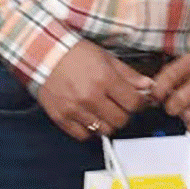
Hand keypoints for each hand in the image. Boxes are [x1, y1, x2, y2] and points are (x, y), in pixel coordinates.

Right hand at [33, 41, 153, 141]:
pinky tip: (89, 117)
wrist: (41, 54)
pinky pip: (83, 136)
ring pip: (104, 131)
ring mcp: (74, 110)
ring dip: (107, 122)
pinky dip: (89, 130)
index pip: (134, 103)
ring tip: (103, 111)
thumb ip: (128, 74)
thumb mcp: (104, 57)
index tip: (136, 100)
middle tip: (118, 105)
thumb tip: (148, 86)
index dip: (139, 103)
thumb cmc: (73, 53)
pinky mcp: (61, 118)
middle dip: (124, 113)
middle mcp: (90, 97)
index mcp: (103, 79)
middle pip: (121, 120)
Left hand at [151, 50, 189, 136]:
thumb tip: (153, 92)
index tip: (156, 96)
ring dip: (185, 116)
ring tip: (187, 110)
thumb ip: (170, 76)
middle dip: (171, 106)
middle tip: (172, 106)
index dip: (159, 89)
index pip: (170, 75)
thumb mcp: (188, 62)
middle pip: (181, 99)